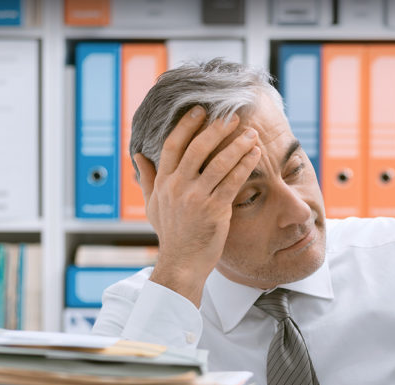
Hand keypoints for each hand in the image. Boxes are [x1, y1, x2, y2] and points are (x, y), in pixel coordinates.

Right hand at [133, 106, 260, 305]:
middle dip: (217, 129)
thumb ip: (148, 179)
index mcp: (163, 183)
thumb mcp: (153, 206)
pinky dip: (245, 165)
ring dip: (237, 145)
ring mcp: (196, 198)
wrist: (181, 263)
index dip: (186, 125)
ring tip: (251, 133)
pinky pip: (233, 181)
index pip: (173, 146)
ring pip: (219, 163)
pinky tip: (255, 155)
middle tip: (232, 116)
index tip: (200, 110)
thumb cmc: (171, 234)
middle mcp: (178, 187)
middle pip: (197, 149)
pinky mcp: (215, 210)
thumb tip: (138, 156)